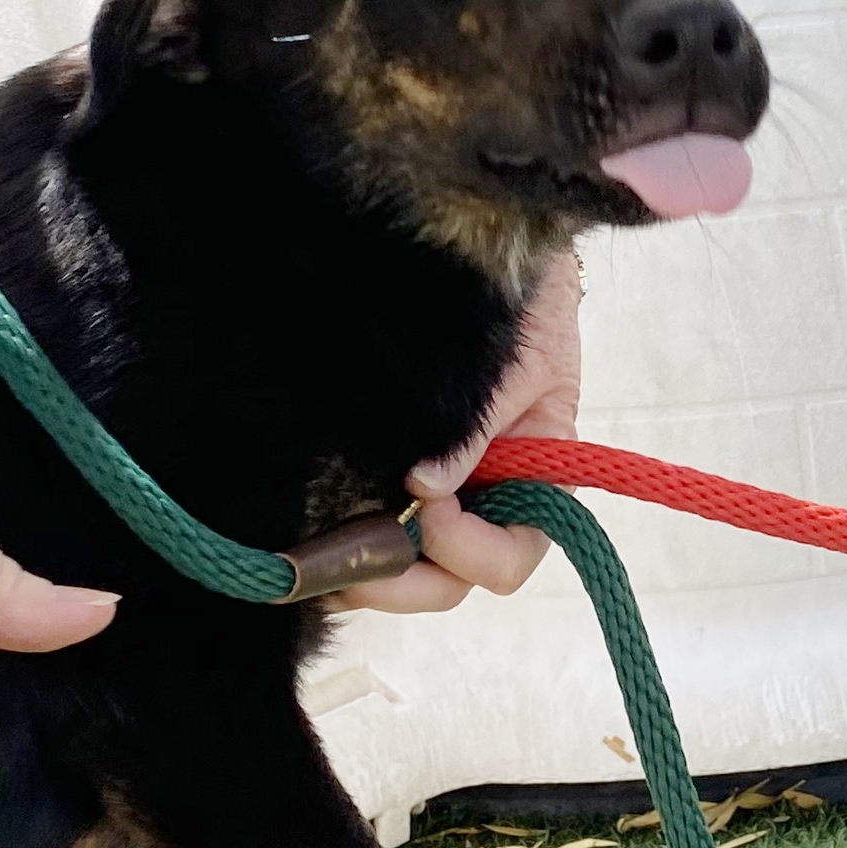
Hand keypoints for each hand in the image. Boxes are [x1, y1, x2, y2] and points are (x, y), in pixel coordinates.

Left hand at [341, 248, 581, 612]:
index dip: (469, 549)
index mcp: (536, 485)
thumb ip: (478, 430)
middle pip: (452, 581)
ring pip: (407, 568)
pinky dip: (347, 542)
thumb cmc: (528, 317)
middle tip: (348, 564)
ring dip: (366, 570)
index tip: (428, 504)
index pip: (512, 555)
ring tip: (315, 561)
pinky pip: (374, 529)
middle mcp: (488, 505)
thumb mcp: (520, 367)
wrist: (497, 265)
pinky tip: (310, 539)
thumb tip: (425, 487)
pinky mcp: (396, 480)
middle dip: (401, 580)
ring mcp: (441, 497)